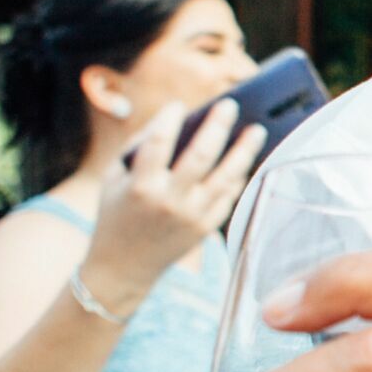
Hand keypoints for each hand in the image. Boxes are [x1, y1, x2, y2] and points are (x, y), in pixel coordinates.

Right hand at [82, 100, 265, 306]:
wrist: (123, 266)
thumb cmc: (118, 212)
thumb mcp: (115, 178)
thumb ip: (141, 146)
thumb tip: (177, 115)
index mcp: (140, 186)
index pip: (159, 143)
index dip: (170, 119)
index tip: (178, 105)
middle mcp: (169, 201)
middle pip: (201, 156)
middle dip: (217, 126)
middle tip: (230, 105)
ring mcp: (191, 216)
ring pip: (226, 177)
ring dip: (244, 151)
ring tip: (257, 130)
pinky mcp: (205, 228)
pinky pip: (228, 197)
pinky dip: (238, 177)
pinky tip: (245, 161)